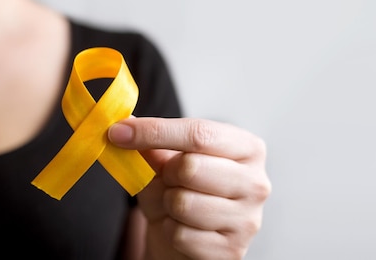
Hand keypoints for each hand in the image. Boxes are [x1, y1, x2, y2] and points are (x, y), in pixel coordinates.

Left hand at [109, 117, 270, 258]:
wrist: (191, 242)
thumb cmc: (184, 194)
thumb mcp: (167, 165)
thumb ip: (153, 147)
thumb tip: (126, 128)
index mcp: (248, 149)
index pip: (200, 134)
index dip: (156, 131)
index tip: (119, 132)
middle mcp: (256, 182)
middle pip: (191, 167)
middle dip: (167, 175)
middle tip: (168, 180)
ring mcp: (248, 219)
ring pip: (183, 203)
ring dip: (168, 206)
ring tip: (177, 206)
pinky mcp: (232, 251)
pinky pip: (182, 235)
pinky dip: (170, 231)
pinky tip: (183, 229)